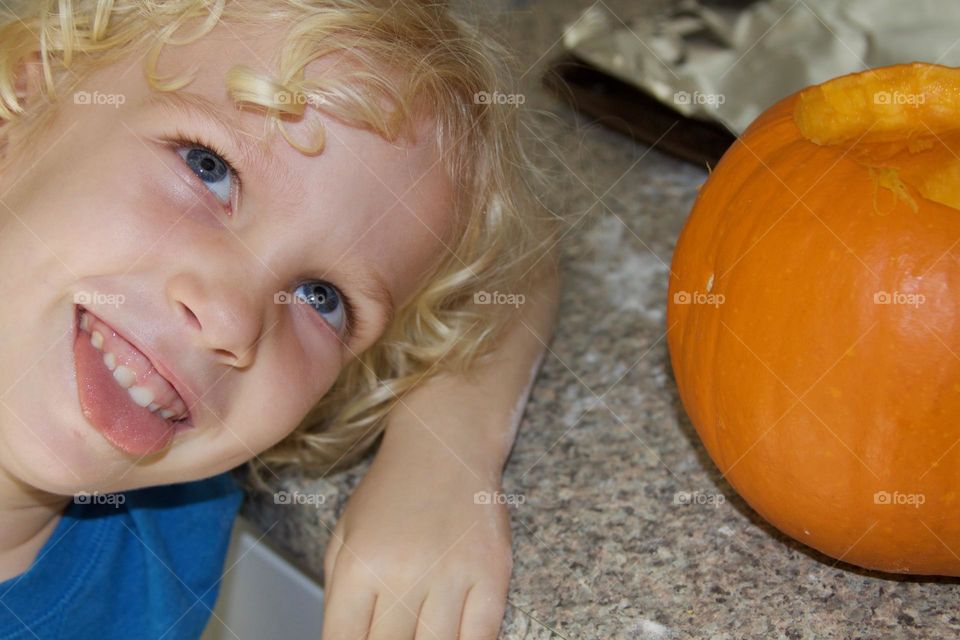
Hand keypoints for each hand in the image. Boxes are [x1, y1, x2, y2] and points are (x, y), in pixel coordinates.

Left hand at [320, 446, 513, 639]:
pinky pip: (482, 638)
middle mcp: (402, 574)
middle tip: (396, 638)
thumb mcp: (345, 537)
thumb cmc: (391, 493)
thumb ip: (339, 596)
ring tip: (421, 636)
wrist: (444, 445)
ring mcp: (451, 575)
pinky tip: (455, 637)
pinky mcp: (492, 573)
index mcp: (357, 567)